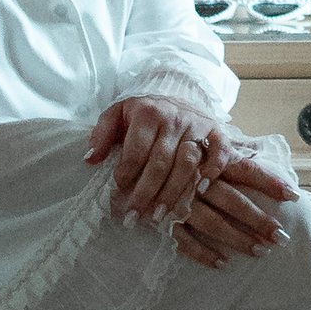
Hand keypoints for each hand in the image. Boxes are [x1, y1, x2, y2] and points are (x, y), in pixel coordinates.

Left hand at [86, 95, 230, 227]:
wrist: (175, 93)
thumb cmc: (142, 111)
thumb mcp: (117, 114)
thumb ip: (101, 134)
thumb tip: (90, 159)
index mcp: (147, 113)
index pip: (136, 150)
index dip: (126, 174)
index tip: (117, 194)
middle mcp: (174, 118)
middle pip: (160, 161)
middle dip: (146, 192)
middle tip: (134, 216)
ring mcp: (197, 126)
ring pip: (187, 162)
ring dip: (174, 191)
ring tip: (161, 214)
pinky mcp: (216, 132)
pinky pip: (220, 151)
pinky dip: (214, 169)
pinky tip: (202, 189)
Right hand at [169, 152, 290, 268]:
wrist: (121, 160)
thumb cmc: (162, 151)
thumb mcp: (191, 142)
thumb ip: (222, 149)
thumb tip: (255, 148)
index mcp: (206, 161)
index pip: (243, 169)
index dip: (268, 181)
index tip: (293, 194)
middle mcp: (195, 182)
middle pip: (233, 201)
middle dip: (258, 220)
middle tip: (281, 236)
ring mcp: (178, 203)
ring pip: (213, 224)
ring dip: (237, 239)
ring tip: (260, 251)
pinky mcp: (162, 221)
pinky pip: (184, 242)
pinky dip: (203, 254)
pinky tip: (222, 264)